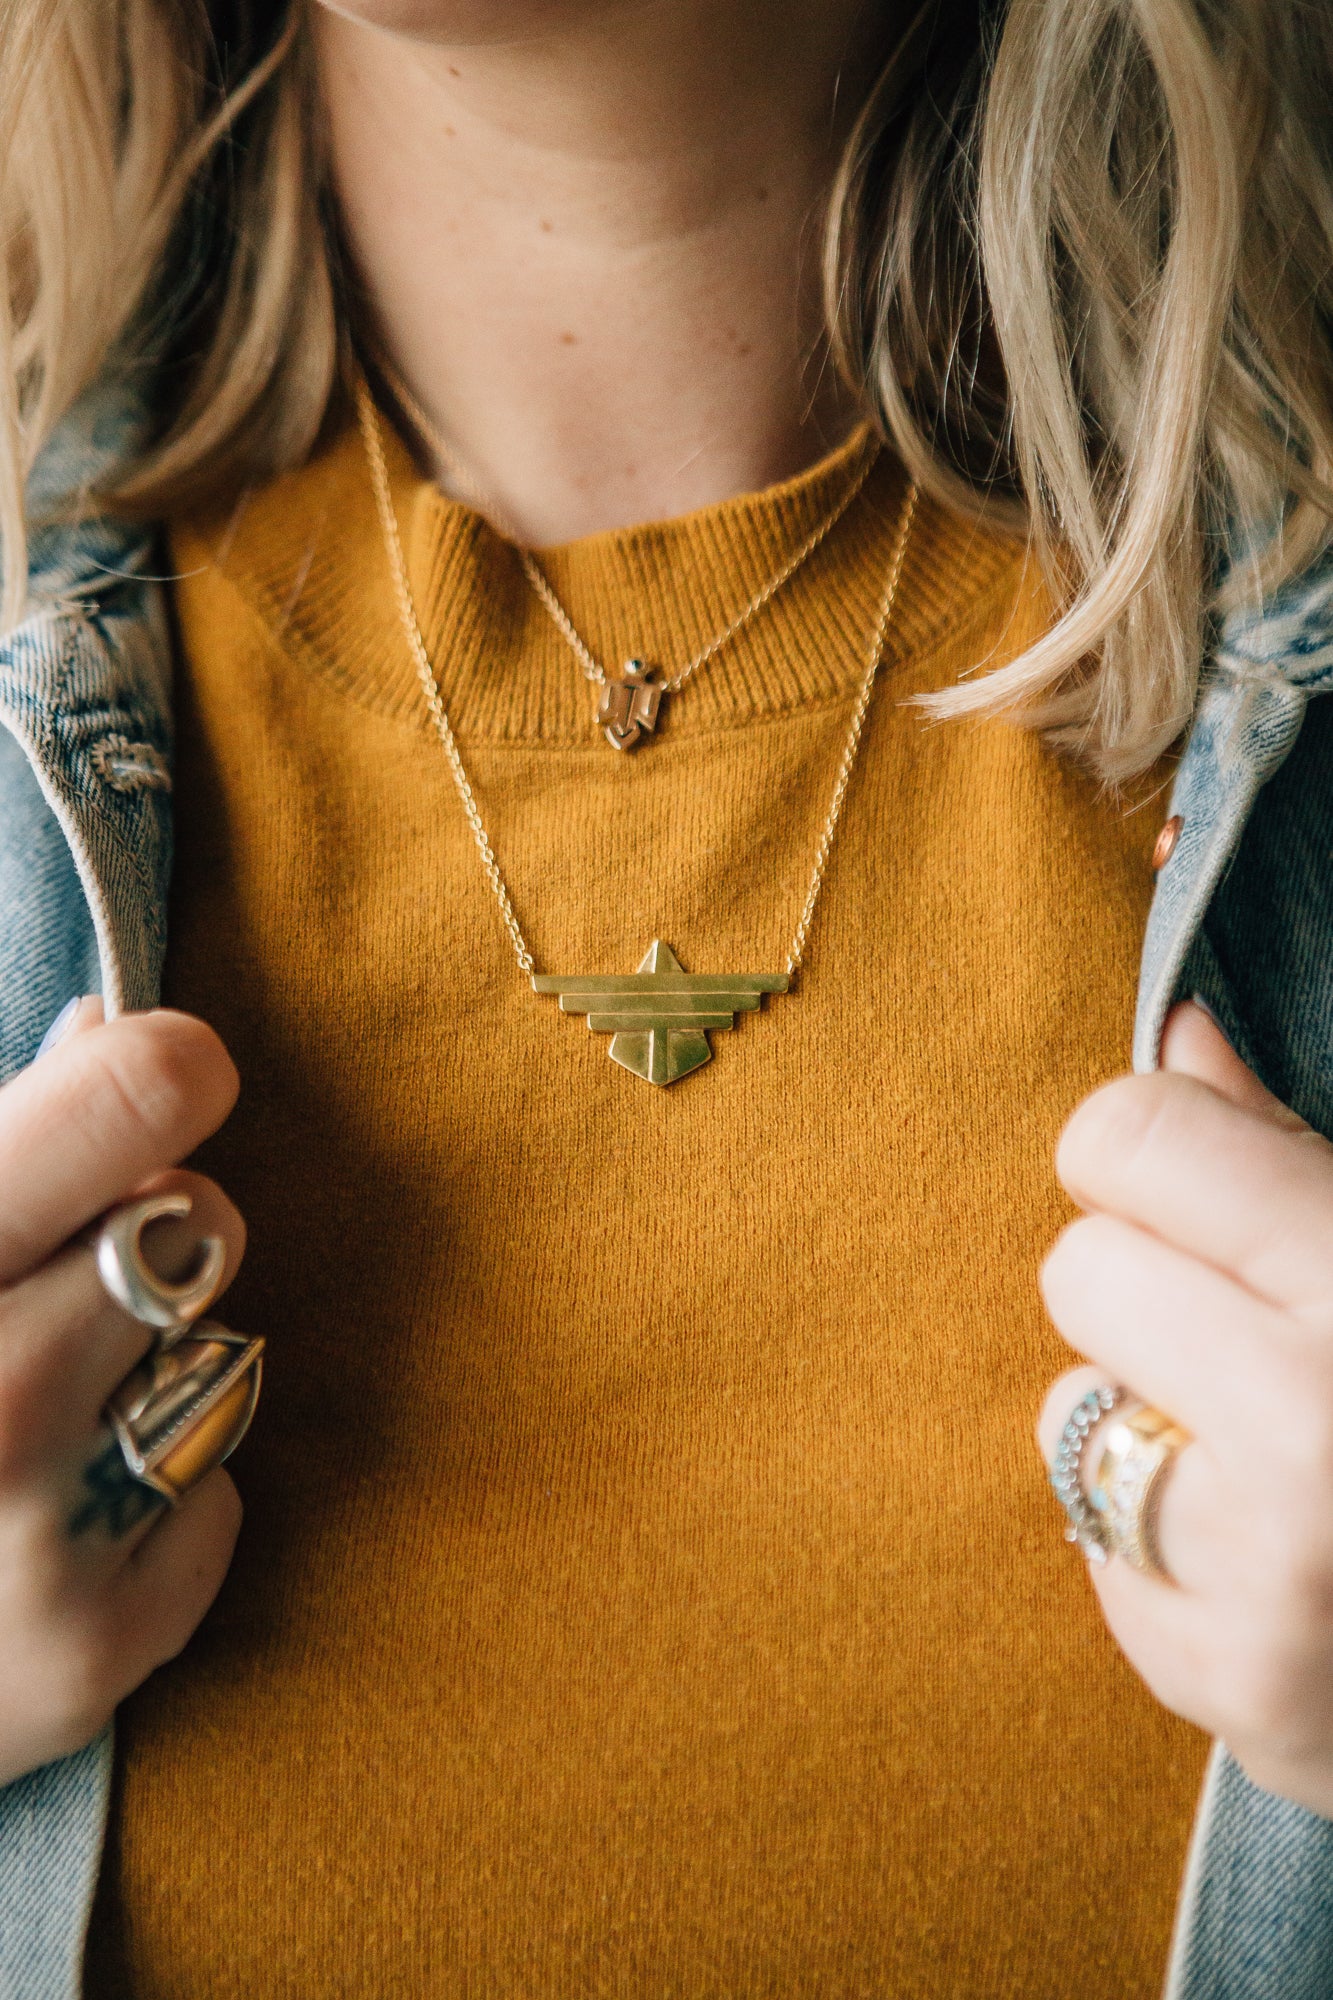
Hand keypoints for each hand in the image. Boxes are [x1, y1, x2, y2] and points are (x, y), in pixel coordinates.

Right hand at [0, 1002, 243, 1783]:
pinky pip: (217, 1494)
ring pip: (217, 1356)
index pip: (124, 1101)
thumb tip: (115, 1028)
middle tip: (51, 1289)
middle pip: (199, 1218)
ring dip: (149, 1373)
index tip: (172, 1070)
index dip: (162, 1069)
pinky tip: (45, 1531)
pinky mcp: (95, 1655)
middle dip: (150, 1234)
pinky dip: (156, 1503)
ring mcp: (40, 1537)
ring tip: (22, 1429)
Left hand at [1039, 1001, 1332, 1816]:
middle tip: (1253, 1335)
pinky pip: (1093, 1554)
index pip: (1126, 1136)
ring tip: (1274, 1454)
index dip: (1150, 1153)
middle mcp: (1315, 1428)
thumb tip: (1173, 1034)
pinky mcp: (1235, 1690)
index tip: (1196, 1188)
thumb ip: (1286, 1146)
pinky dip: (1160, 1552)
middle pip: (1076, 1268)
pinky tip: (1273, 1560)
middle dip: (1147, 1289)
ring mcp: (1267, 1575)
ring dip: (1144, 1420)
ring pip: (1064, 1413)